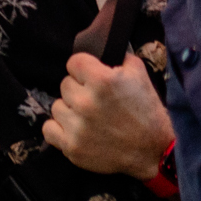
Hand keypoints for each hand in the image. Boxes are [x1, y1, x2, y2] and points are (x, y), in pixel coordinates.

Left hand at [43, 52, 171, 179]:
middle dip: (78, 88)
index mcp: (102, 80)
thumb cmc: (146, 110)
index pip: (73, 62)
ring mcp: (77, 127)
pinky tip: (73, 128)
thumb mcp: (139, 74)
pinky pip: (48, 129)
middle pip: (64, 84)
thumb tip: (101, 49)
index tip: (90, 75)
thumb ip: (118, 56)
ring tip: (86, 115)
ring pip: (56, 106)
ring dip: (69, 109)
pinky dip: (59, 129)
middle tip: (93, 98)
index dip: (83, 68)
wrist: (152, 151)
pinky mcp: (72, 147)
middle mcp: (86, 102)